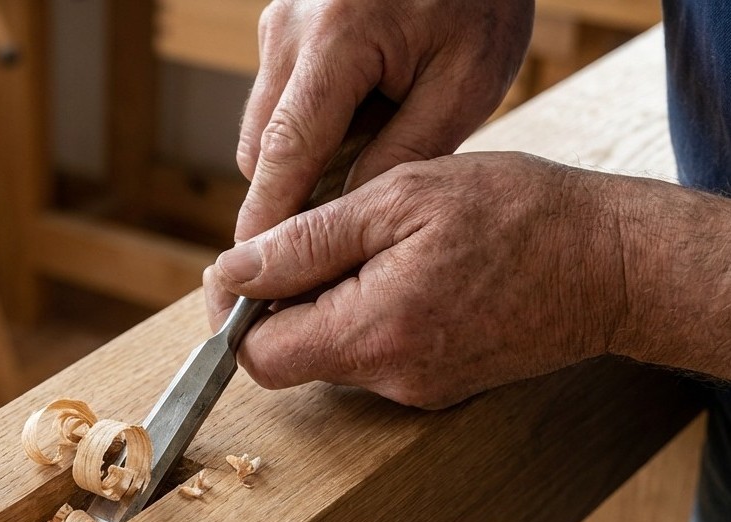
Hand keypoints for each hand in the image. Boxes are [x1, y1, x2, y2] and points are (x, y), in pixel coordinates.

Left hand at [207, 152, 630, 408]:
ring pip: (332, 352)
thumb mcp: (400, 200)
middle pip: (291, 356)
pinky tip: (412, 270)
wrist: (616, 264)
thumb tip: (233, 273)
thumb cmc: (518, 215)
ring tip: (382, 246)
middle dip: (285, 299)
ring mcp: (417, 390)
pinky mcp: (439, 384)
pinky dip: (370, 312)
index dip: (236, 311)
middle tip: (324, 236)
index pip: (257, 356)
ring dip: (331, 302)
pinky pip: (374, 353)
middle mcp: (390, 379)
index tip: (248, 266)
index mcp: (372, 334)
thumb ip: (307, 242)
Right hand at [236, 0, 532, 240]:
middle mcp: (289, 29)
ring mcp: (278, 23)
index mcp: (337, 38)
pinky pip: (277, 102)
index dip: (269, 220)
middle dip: (289, 197)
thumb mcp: (465, 83)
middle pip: (261, 149)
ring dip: (299, 161)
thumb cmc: (479, 2)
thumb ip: (403, 153)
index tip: (259, 277)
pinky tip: (360, 122)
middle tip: (338, 234)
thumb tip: (346, 217)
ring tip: (369, 155)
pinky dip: (306, 129)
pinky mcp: (279, 26)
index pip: (286, 151)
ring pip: (262, 130)